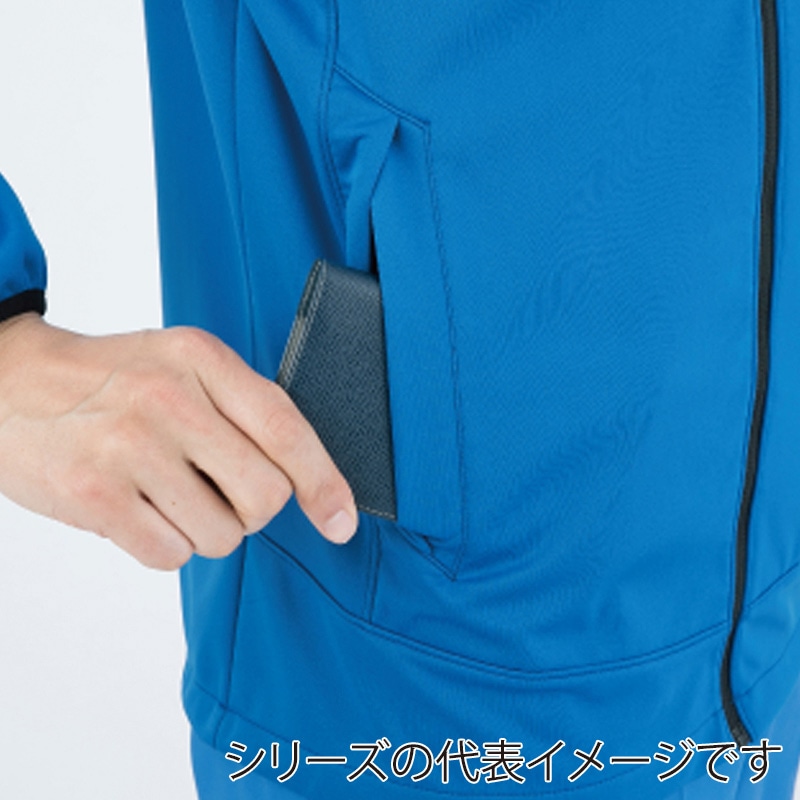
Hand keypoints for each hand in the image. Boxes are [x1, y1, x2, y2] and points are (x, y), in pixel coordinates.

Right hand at [0, 313, 357, 568]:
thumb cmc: (112, 379)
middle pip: (266, 495)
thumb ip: (243, 408)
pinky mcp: (95, 494)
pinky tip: (137, 509)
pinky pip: (171, 555)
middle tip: (219, 492)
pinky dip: (164, 544)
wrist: (8, 381)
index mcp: (203, 359)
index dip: (325, 482)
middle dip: (253, 510)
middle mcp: (170, 398)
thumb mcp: (182, 364)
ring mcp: (130, 446)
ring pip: (222, 535)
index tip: (342, 521)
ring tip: (166, 494)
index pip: (288, 429)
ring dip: (205, 529)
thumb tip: (305, 479)